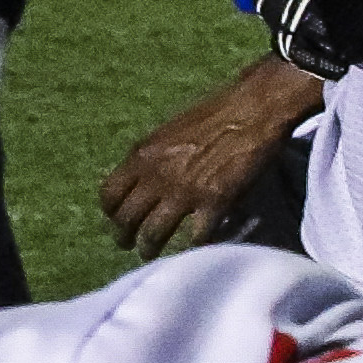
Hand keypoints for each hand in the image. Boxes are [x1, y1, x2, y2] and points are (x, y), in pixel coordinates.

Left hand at [97, 54, 320, 254]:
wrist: (253, 108)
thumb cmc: (214, 114)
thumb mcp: (169, 132)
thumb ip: (153, 158)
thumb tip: (145, 179)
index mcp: (142, 156)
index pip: (109, 194)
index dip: (111, 212)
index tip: (117, 220)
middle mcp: (157, 176)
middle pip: (127, 219)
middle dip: (125, 237)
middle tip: (130, 245)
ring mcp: (185, 192)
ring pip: (154, 233)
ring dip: (151, 248)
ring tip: (152, 254)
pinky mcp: (215, 202)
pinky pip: (196, 236)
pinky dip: (194, 246)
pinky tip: (195, 245)